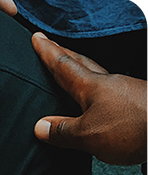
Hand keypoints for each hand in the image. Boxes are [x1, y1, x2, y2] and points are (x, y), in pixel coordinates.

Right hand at [32, 32, 146, 164]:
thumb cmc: (132, 129)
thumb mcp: (88, 135)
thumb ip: (63, 131)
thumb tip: (41, 126)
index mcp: (92, 87)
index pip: (64, 66)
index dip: (49, 53)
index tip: (38, 39)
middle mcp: (109, 83)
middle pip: (82, 64)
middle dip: (64, 54)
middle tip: (52, 46)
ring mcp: (124, 91)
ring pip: (97, 76)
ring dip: (82, 70)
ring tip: (71, 72)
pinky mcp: (136, 102)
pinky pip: (110, 91)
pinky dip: (97, 90)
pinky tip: (97, 99)